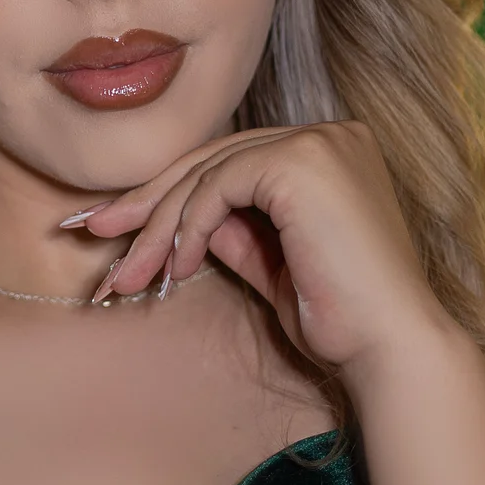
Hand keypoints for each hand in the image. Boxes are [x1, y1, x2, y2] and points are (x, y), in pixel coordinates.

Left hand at [68, 121, 450, 374]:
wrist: (389, 350)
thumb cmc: (341, 319)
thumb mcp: (272, 265)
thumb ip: (232, 231)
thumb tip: (181, 219)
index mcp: (330, 151)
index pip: (233, 161)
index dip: (171, 194)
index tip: (118, 228)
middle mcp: (330, 134)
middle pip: (214, 159)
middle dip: (148, 202)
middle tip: (94, 235)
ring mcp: (320, 142)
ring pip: (209, 170)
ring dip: (158, 224)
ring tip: (127, 275)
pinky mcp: (304, 161)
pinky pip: (219, 184)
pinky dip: (188, 225)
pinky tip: (176, 267)